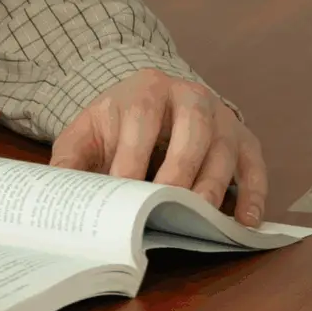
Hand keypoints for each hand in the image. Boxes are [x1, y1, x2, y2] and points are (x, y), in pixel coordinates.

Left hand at [49, 70, 268, 226]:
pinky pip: (254, 165)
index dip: (133, 156)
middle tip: (166, 206)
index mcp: (147, 89)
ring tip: (201, 219)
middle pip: (193, 129)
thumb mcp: (87, 132)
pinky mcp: (243, 139)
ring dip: (214, 186)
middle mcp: (191, 96)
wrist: (151, 101)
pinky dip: (254, 194)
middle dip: (179, 169)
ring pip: (224, 149)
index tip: (123, 190)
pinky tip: (244, 222)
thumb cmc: (118, 124)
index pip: (142, 118)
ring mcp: (221, 117)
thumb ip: (70, 161)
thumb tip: (56, 196)